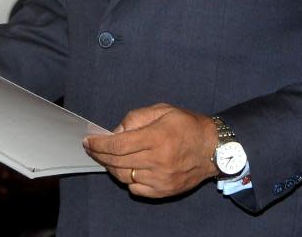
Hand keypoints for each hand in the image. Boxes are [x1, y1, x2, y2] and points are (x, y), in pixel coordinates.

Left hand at [82, 103, 218, 198]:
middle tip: (92, 148)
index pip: (118, 145)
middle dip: (100, 155)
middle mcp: (158, 160)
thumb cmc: (187, 125)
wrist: (213, 148)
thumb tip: (116, 132)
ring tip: (107, 157)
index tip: (88, 141)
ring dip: (111, 167)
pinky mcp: (163, 191)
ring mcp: (160, 179)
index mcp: (157, 137)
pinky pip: (136, 189)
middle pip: (117, 162)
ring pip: (124, 176)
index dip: (99, 144)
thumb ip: (137, 118)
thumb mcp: (162, 110)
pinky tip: (127, 168)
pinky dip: (127, 179)